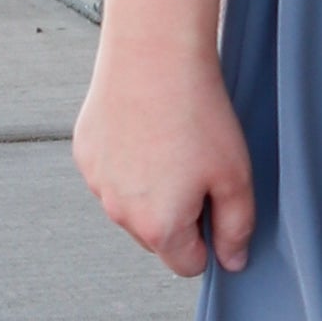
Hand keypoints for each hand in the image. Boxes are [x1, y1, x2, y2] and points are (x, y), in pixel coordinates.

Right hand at [72, 0, 255, 276]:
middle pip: (157, 238)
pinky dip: (128, 162)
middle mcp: (119, 214)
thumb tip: (232, 260)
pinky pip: (111, 174)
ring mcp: (97, 183)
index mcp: (159, 228)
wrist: (154, 54)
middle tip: (198, 167)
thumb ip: (236, 228)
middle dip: (178, 216)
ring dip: (151, 190)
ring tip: (172, 143)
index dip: (209, 239)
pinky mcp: (85, 153)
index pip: (187, 265)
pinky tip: (147, 129)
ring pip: (131, 205)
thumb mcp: (235, 176)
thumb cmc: (198, 114)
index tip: (217, 202)